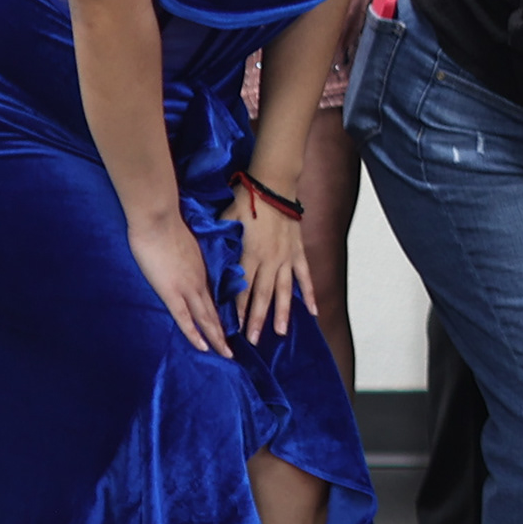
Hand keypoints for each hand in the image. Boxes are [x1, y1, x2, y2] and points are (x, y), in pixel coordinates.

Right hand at [129, 207, 231, 356]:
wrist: (158, 219)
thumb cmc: (166, 225)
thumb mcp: (184, 241)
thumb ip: (188, 254)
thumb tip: (186, 259)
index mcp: (202, 268)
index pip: (213, 296)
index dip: (220, 312)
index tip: (227, 326)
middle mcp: (200, 281)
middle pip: (214, 311)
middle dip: (223, 332)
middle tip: (232, 349)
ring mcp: (187, 288)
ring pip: (206, 318)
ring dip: (216, 338)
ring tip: (226, 354)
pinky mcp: (172, 292)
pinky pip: (185, 318)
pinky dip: (195, 334)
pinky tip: (204, 347)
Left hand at [232, 170, 315, 344]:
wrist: (273, 183)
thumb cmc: (246, 199)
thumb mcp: (226, 219)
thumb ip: (221, 241)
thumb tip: (210, 259)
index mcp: (249, 253)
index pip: (241, 287)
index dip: (237, 308)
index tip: (233, 327)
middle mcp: (269, 260)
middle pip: (262, 295)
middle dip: (257, 318)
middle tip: (253, 340)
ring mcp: (286, 257)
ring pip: (284, 290)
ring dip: (282, 313)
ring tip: (280, 333)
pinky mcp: (297, 251)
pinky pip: (305, 276)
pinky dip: (308, 293)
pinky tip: (313, 310)